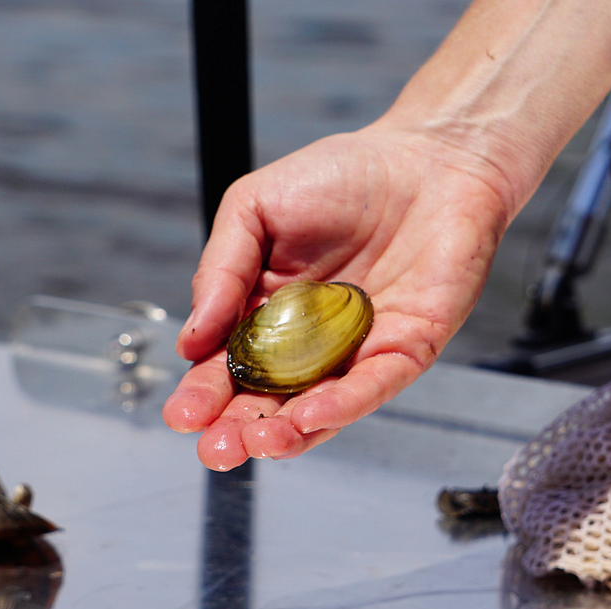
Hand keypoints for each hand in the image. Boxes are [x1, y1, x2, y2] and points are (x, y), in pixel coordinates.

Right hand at [163, 125, 510, 469]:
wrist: (427, 156)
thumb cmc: (343, 175)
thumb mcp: (254, 208)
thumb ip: (221, 269)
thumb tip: (190, 339)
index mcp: (267, 312)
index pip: (229, 366)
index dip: (204, 394)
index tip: (183, 415)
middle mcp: (310, 342)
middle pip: (269, 400)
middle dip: (239, 430)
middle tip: (214, 449)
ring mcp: (358, 351)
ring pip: (319, 408)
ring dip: (288, 433)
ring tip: (257, 445)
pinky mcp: (407, 349)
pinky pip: (373, 386)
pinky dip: (342, 405)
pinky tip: (310, 416)